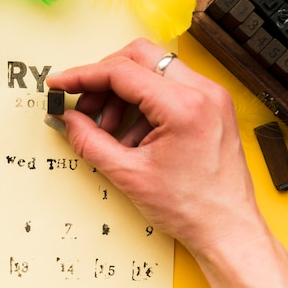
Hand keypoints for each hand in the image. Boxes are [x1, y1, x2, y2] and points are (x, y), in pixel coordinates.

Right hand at [45, 38, 265, 255]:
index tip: (60, 85)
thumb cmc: (190, 209)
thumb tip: (66, 119)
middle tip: (85, 107)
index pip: (121, 71)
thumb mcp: (128, 174)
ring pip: (153, 70)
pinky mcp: (211, 107)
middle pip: (139, 57)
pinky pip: (167, 89)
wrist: (227, 230)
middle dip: (104, 78)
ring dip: (122, 94)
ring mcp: (210, 97)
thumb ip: (89, 141)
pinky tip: (131, 137)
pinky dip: (141, 105)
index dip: (82, 76)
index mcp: (184, 106)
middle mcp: (203, 92)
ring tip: (109, 131)